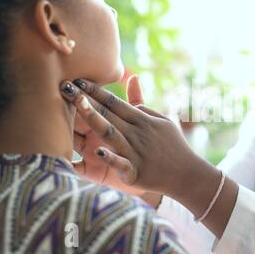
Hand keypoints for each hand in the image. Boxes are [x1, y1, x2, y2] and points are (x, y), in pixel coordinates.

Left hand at [71, 76, 160, 205]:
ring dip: (94, 119)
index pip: (115, 102)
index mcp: (143, 120)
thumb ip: (142, 103)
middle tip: (66, 87)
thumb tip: (132, 79)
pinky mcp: (136, 172)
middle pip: (109, 114)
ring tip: (78, 105)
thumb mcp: (162, 121)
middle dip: (87, 100)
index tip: (78, 80)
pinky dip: (111, 158)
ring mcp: (136, 152)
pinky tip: (98, 151)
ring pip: (111, 133)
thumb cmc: (173, 146)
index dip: (96, 91)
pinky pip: (122, 164)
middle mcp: (138, 133)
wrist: (188, 174)